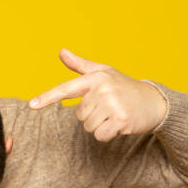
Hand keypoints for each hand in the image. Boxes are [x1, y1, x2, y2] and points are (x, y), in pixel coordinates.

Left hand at [29, 48, 166, 142]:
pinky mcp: (121, 119)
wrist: (155, 102)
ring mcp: (112, 104)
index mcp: (95, 78)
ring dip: (100, 125)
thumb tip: (61, 51)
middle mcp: (102, 89)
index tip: (32, 105)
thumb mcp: (103, 73)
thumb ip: (80, 65)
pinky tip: (119, 124)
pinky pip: (100, 135)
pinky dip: (108, 135)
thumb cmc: (124, 87)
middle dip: (92, 116)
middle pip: (79, 115)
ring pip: (88, 126)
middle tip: (109, 107)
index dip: (47, 97)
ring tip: (114, 114)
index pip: (66, 89)